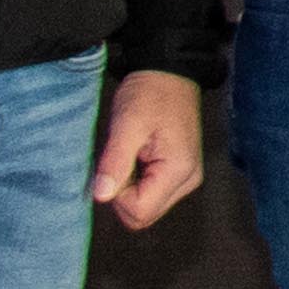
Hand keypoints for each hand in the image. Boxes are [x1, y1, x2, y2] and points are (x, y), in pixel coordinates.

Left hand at [91, 71, 208, 232]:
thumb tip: (101, 196)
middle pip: (144, 215)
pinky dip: (136, 182)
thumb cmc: (149, 94)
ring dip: (128, 188)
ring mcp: (185, 178)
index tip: (116, 164)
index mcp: (178, 171)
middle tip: (121, 159)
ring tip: (130, 154)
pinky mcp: (179, 173)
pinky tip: (137, 157)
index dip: (116, 194)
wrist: (168, 73)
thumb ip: (115, 163)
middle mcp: (187, 180)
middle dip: (122, 194)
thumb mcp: (127, 125)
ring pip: (146, 207)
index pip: (139, 211)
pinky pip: (150, 194)